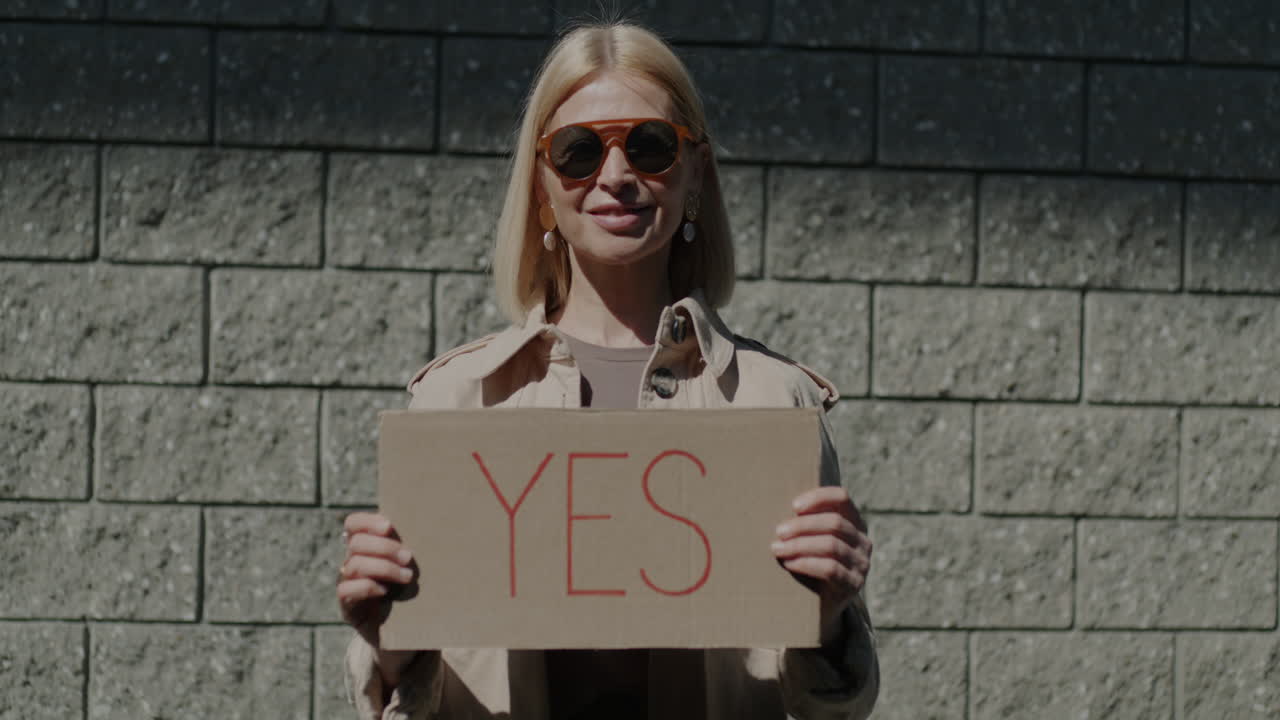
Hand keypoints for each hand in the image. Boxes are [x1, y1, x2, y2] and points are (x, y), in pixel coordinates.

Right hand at [337, 512, 417, 680]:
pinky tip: (385, 591)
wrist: (405, 633)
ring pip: (354, 565)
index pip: (353, 524)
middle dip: (385, 547)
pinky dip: (366, 587)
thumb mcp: (411, 567)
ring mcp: (348, 584)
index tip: (389, 526)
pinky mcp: (348, 606)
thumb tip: (436, 525)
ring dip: (383, 568)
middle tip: (409, 557)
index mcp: (366, 547)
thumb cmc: (413, 592)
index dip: (367, 522)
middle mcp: (352, 562)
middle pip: (356, 543)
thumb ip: (411, 548)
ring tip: (407, 576)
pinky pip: (345, 591)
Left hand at [771, 487, 871, 645]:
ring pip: (831, 545)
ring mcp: (861, 563)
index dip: (818, 498)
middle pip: (834, 523)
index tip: (794, 506)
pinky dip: (806, 563)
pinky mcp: (853, 584)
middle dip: (802, 526)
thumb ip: (805, 522)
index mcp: (854, 522)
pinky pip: (830, 569)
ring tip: (778, 548)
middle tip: (779, 531)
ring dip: (800, 545)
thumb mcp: (812, 539)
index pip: (842, 498)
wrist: (821, 605)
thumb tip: (774, 507)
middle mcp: (862, 541)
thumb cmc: (810, 562)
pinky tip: (789, 563)